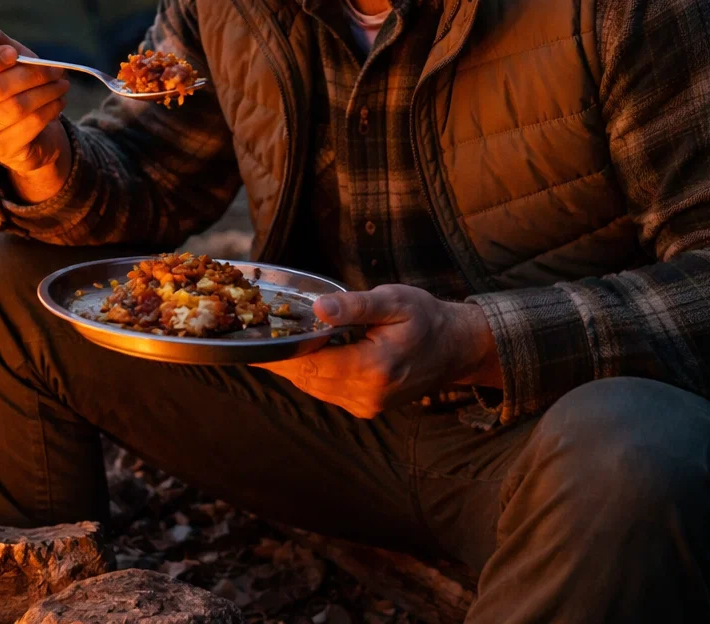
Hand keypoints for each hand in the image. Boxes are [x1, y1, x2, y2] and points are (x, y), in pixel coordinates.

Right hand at [0, 23, 71, 200]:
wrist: (25, 122)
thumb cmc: (10, 80)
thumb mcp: (4, 54)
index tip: (14, 54)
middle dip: (30, 75)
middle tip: (55, 69)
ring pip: (14, 108)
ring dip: (45, 92)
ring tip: (62, 84)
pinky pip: (28, 126)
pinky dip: (48, 110)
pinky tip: (58, 101)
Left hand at [257, 285, 500, 417]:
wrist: (455, 348)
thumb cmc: (425, 318)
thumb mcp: (393, 301)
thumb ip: (354, 306)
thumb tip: (318, 310)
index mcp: (373, 368)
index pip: (310, 363)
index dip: (279, 352)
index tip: (254, 338)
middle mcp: (367, 395)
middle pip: (307, 378)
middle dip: (281, 358)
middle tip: (255, 335)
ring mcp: (367, 405)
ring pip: (314, 387)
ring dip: (293, 366)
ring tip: (272, 342)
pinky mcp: (366, 407)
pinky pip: (327, 391)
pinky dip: (312, 373)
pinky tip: (302, 354)